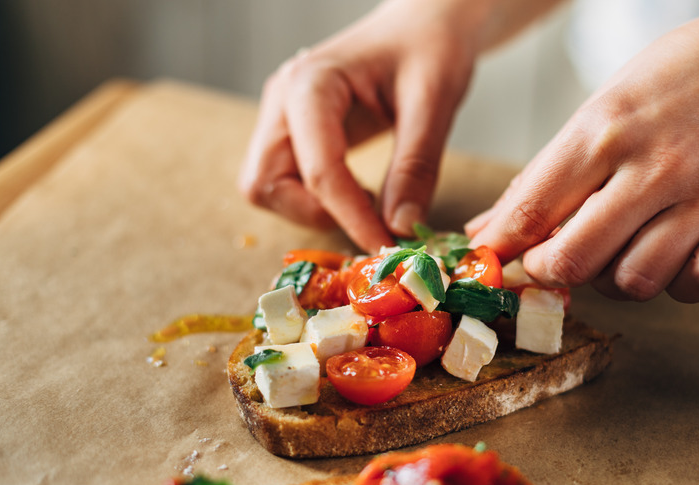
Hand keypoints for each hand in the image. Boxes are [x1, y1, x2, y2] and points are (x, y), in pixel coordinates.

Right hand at [238, 0, 477, 252]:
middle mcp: (283, 100)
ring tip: (370, 202)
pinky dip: (318, 201)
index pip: (317, 170)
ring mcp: (282, 117)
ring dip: (314, 210)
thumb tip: (400, 228)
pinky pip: (287, 182)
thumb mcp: (434, 102)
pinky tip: (361, 192)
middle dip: (315, 214)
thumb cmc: (430, 48)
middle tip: (371, 221)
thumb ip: (416, 166)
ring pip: (268, 188)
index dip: (350, 217)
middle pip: (264, 184)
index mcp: (311, 83)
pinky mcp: (294, 133)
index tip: (386, 246)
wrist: (424, 24)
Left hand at [468, 5, 698, 301]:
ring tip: (623, 250)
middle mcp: (655, 164)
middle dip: (552, 273)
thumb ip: (545, 178)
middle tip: (558, 262)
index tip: (495, 262)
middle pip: (576, 261)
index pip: (530, 210)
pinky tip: (678, 255)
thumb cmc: (677, 83)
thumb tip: (489, 232)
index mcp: (604, 129)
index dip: (501, 249)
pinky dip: (684, 283)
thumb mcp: (599, 110)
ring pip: (637, 282)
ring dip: (618, 280)